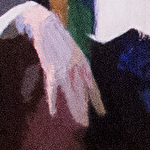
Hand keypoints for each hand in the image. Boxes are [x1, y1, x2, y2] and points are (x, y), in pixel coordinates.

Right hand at [10, 9, 102, 124]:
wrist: (47, 25)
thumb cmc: (58, 39)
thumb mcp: (73, 52)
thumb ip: (76, 65)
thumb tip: (76, 75)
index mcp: (83, 64)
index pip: (93, 86)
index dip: (97, 100)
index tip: (102, 112)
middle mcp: (77, 68)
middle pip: (83, 93)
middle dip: (84, 108)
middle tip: (86, 123)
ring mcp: (65, 69)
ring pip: (71, 93)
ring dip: (74, 108)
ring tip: (78, 121)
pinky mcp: (51, 68)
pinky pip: (52, 88)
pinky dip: (53, 99)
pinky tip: (54, 111)